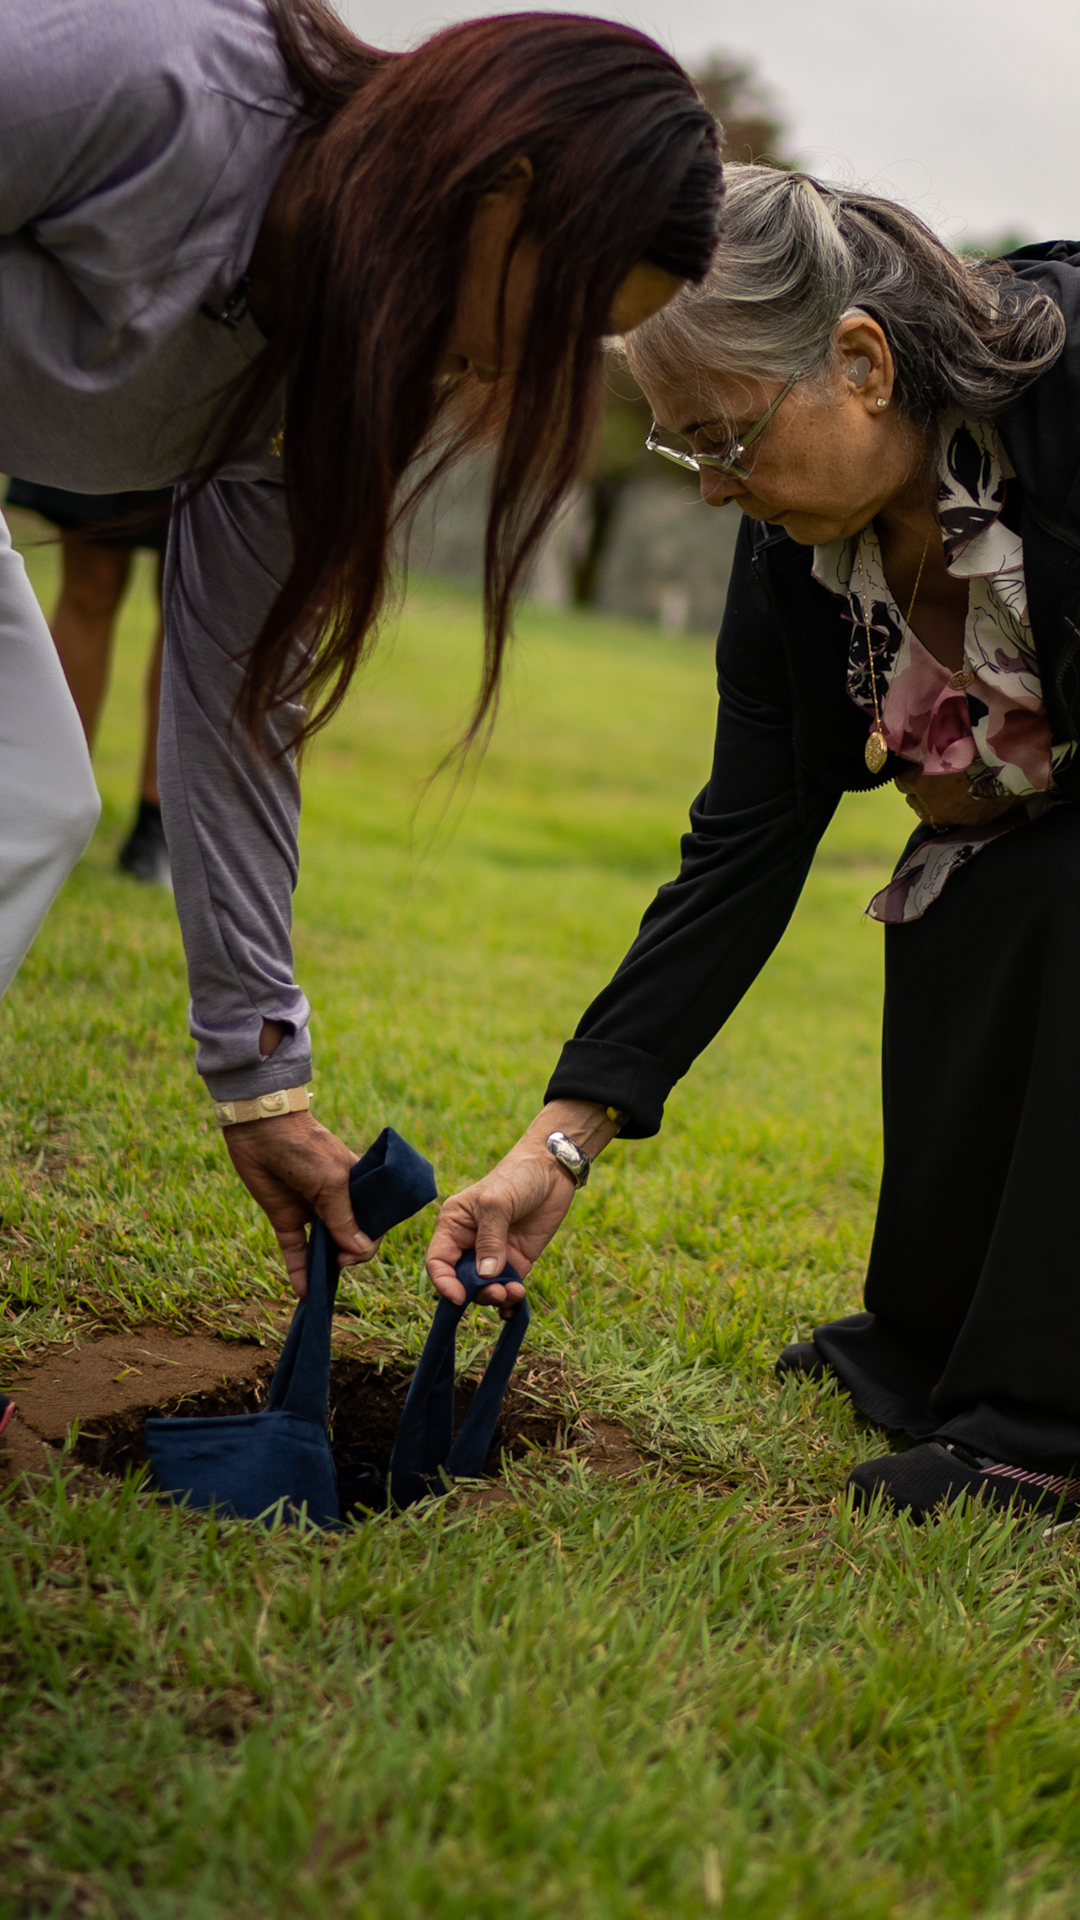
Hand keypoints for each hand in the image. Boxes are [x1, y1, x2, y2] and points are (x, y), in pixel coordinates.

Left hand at [224, 1109, 380, 1296]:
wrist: (261, 1129)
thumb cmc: (305, 1148)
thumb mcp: (331, 1182)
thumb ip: (344, 1217)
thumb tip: (360, 1250)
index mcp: (357, 1187)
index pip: (372, 1223)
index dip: (368, 1242)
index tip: (353, 1251)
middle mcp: (336, 1202)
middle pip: (349, 1239)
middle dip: (348, 1258)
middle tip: (338, 1263)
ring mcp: (310, 1212)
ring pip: (323, 1248)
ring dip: (325, 1270)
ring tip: (323, 1291)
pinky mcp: (285, 1218)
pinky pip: (296, 1250)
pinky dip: (299, 1270)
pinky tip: (304, 1291)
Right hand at [425, 1100, 617, 1313]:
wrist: (552, 1169)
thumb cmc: (517, 1177)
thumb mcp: (496, 1203)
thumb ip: (489, 1240)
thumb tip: (485, 1277)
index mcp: (454, 1226)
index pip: (438, 1262)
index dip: (444, 1282)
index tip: (459, 1297)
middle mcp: (470, 1243)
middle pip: (461, 1281)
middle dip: (476, 1293)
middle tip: (497, 1292)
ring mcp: (494, 1255)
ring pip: (485, 1288)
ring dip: (496, 1297)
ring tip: (514, 1292)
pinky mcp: (517, 1260)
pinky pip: (508, 1287)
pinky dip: (510, 1301)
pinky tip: (516, 1306)